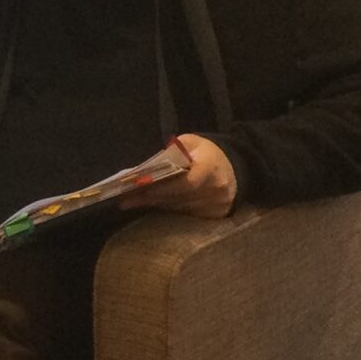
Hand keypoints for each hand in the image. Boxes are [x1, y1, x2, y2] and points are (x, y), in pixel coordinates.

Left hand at [120, 134, 238, 218]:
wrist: (235, 167)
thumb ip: (172, 153)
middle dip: (150, 197)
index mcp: (211, 167)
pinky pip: (186, 215)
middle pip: (178, 198)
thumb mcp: (191, 143)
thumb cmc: (207, 153)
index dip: (162, 187)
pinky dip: (167, 210)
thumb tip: (148, 168)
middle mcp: (216, 189)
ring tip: (131, 202)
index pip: (186, 183)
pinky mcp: (215, 216)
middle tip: (125, 198)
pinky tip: (151, 205)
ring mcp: (217, 206)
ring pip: (179, 208)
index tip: (138, 187)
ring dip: (155, 205)